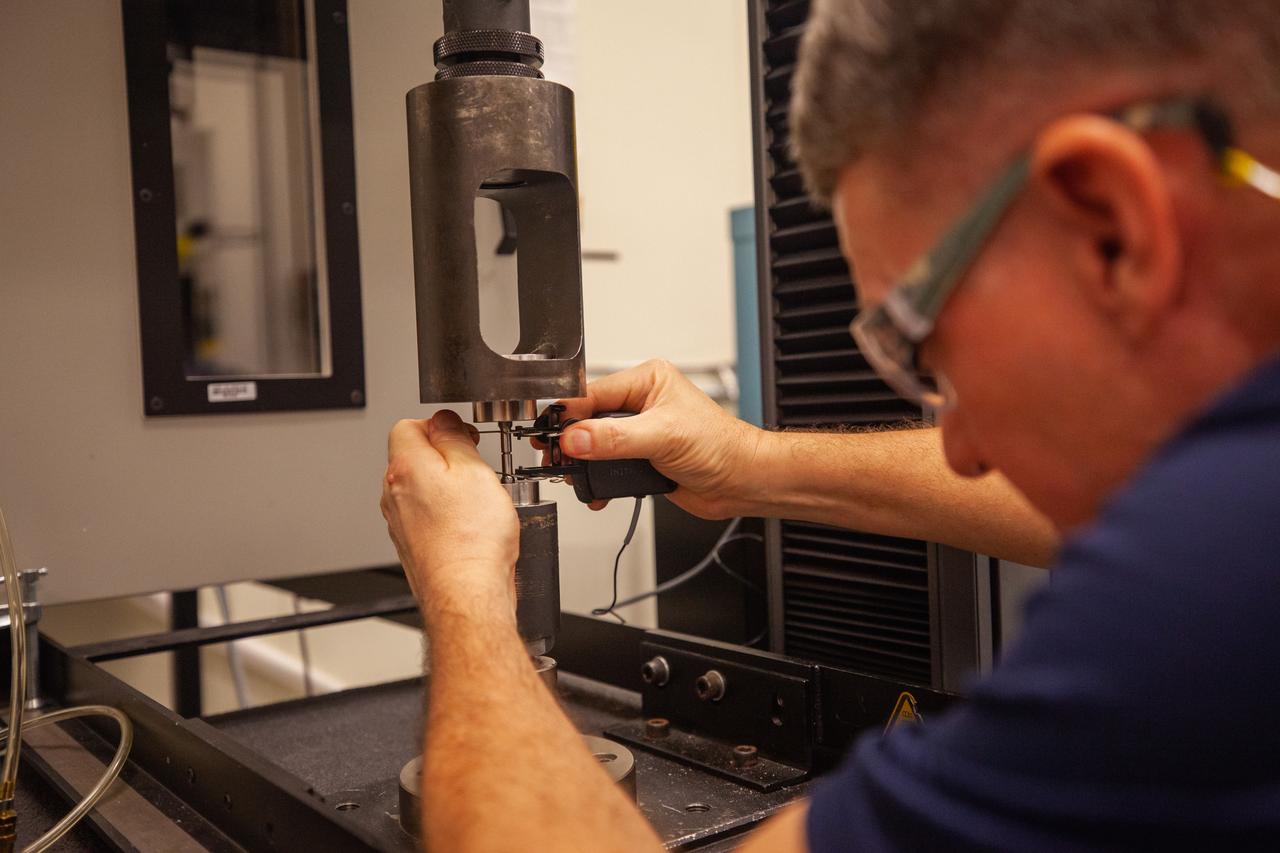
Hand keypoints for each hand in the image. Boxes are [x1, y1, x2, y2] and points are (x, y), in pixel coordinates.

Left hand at [381, 411, 518, 624]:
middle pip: (415, 457)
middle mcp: (394, 494)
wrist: (466, 594)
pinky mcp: (412, 544)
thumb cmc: (471, 541)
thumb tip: (444, 421)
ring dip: (449, 489)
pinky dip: (448, 516)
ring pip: (423, 489)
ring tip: (477, 504)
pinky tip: (471, 528)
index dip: (440, 426)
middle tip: (476, 471)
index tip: (464, 438)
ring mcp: (400, 522)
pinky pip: (428, 517)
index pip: (409, 425)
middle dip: (446, 459)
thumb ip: (454, 436)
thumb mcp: (473, 469)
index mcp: (405, 468)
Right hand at [549, 359, 770, 517]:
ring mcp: (639, 432)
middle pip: (588, 418)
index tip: (549, 435)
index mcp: (647, 381)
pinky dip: (598, 480)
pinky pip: (607, 466)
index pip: (593, 392)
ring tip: (574, 476)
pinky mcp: (640, 458)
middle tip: (555, 458)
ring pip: (594, 444)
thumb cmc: (720, 446)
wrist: (741, 481)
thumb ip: (615, 437)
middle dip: (572, 442)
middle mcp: (641, 403)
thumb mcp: (663, 436)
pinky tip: (596, 490)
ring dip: (584, 463)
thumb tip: (576, 438)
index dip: (569, 414)